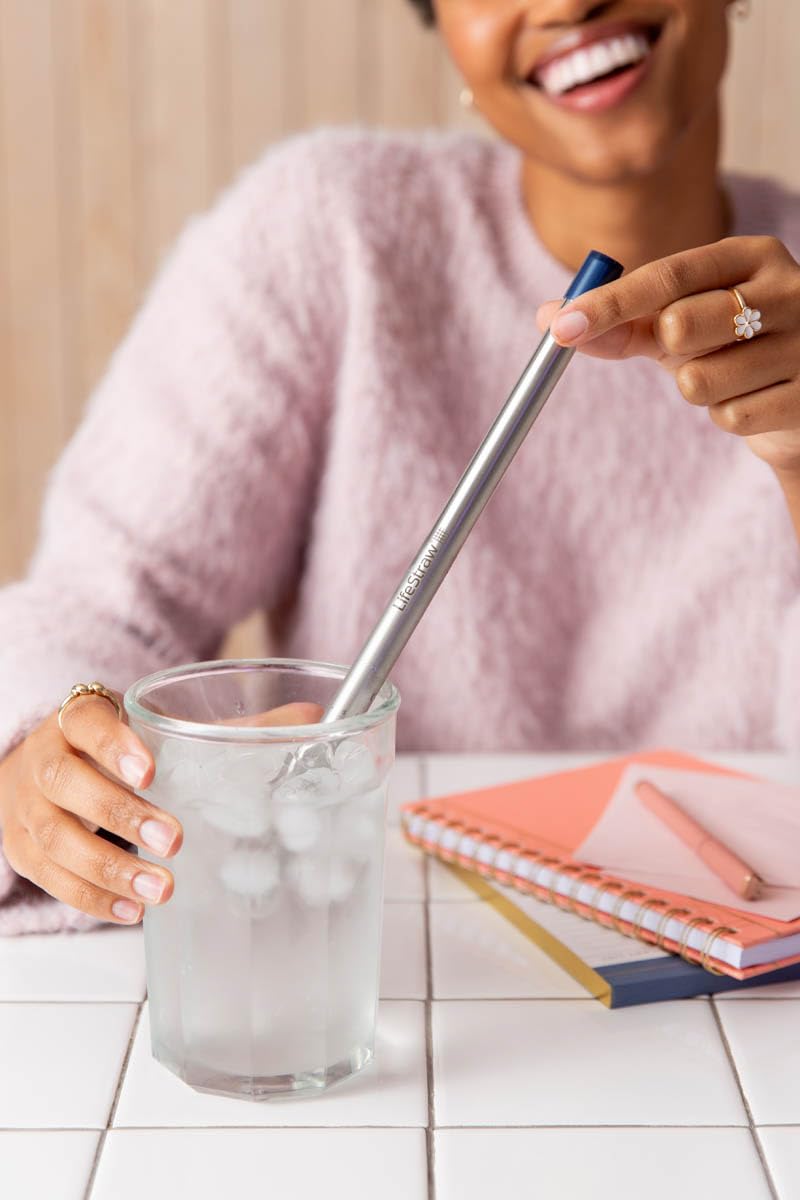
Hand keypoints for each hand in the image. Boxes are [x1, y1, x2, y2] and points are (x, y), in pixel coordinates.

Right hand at [0, 696, 322, 924]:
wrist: (39, 769)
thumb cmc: (112, 750)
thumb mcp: (159, 730)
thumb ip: (229, 729)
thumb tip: (311, 719)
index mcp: (78, 720)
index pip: (85, 720)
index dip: (113, 745)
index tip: (150, 771)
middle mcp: (45, 760)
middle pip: (68, 783)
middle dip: (121, 815)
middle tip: (173, 840)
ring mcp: (28, 808)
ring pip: (56, 840)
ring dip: (109, 869)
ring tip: (160, 889)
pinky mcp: (24, 852)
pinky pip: (51, 880)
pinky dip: (92, 898)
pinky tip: (131, 910)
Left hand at [537, 236, 799, 475]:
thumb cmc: (730, 348)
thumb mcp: (679, 326)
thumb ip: (621, 321)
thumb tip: (550, 319)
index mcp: (752, 256)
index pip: (667, 275)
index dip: (608, 303)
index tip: (560, 327)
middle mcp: (789, 290)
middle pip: (681, 325)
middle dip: (669, 349)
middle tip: (691, 348)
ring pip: (699, 381)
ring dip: (698, 389)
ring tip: (731, 378)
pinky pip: (730, 418)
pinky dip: (727, 416)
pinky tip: (753, 400)